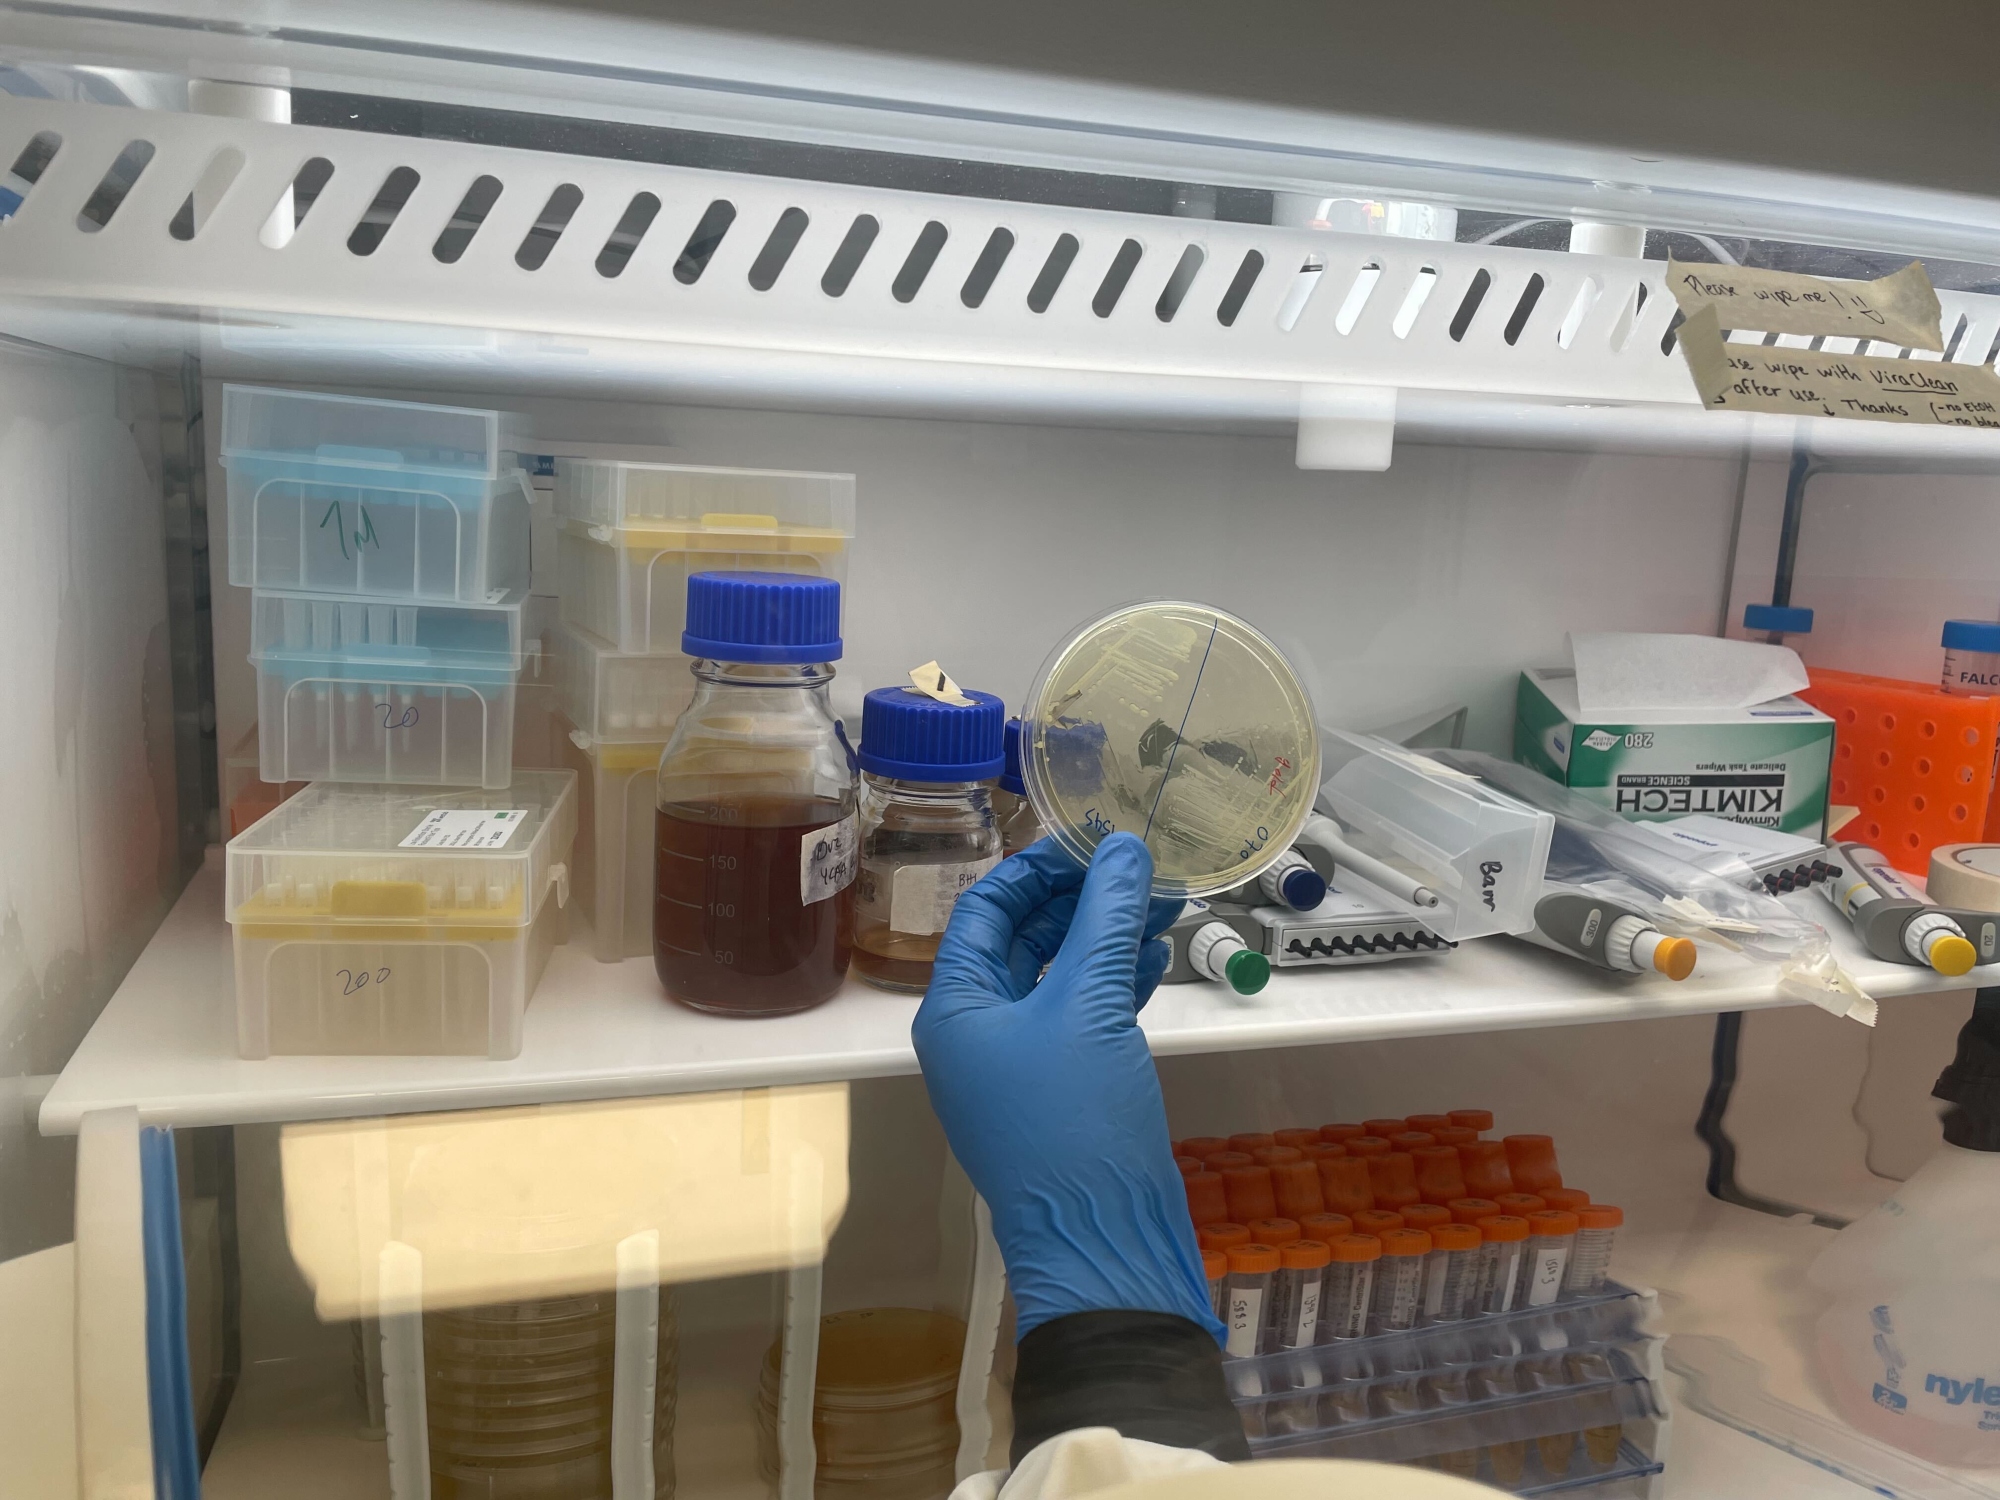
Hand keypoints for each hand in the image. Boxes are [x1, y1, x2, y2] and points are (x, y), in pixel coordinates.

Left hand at [912, 833, 1221, 1341]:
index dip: (1037, 868)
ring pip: (1062, 977)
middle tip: (1141, 866)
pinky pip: (1085, 1015)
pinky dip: (1118, 981)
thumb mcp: (1089, 1006)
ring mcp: (1021, 1064)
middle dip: (1083, 899)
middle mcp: (978, 1031)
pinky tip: (1158, 954)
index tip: (1095, 841)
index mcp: (955, 1008)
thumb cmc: (1074, 1122)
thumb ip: (1104, 919)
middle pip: (1025, 939)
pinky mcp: (1065, 1089)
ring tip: (1165, 900)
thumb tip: (1124, 849)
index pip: (985, 910)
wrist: (1103, 1239)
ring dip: (1108, 936)